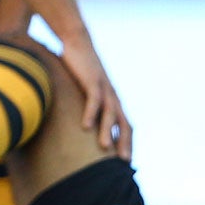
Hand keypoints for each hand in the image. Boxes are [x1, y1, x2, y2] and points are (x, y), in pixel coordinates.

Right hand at [59, 35, 131, 159]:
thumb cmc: (79, 66)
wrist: (78, 41)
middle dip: (125, 143)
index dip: (127, 143)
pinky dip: (90, 114)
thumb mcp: (84, 89)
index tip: (124, 161)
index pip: (126, 126)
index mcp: (112, 100)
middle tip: (123, 162)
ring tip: (104, 148)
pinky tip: (85, 126)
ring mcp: (104, 89)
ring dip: (108, 132)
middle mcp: (112, 97)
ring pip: (110, 114)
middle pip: (125, 124)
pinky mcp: (92, 81)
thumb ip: (84, 104)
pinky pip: (94, 100)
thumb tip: (77, 121)